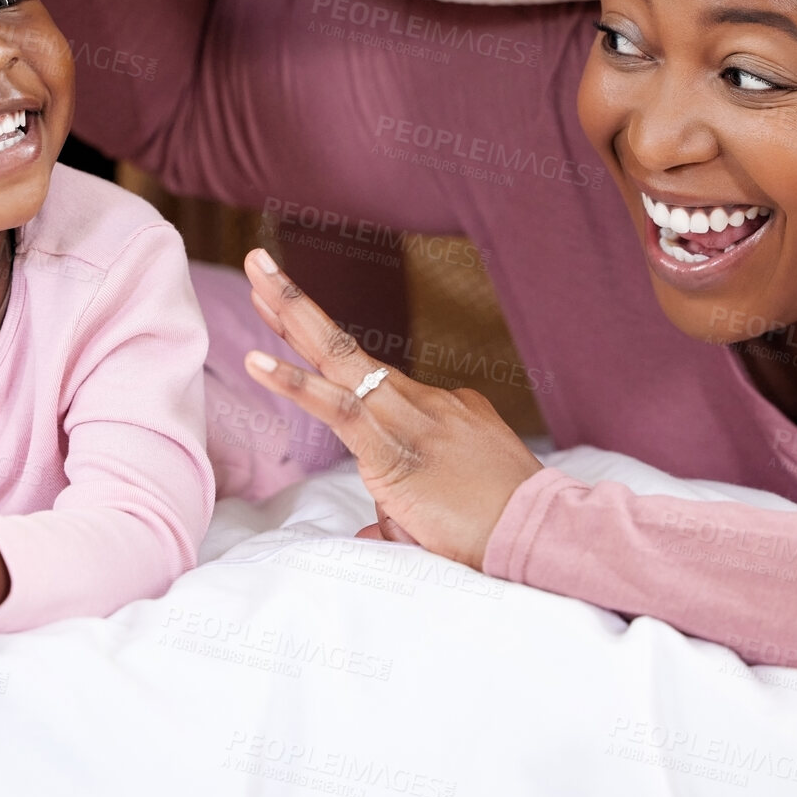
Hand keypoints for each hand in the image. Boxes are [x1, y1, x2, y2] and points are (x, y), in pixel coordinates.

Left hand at [240, 249, 543, 569]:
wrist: (541, 534)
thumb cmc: (499, 531)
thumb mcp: (449, 510)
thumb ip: (405, 509)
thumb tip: (379, 522)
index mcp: (437, 409)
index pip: (366, 373)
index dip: (318, 345)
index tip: (286, 315)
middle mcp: (421, 401)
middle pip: (345, 347)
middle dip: (299, 303)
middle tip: (259, 262)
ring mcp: (408, 418)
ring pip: (339, 359)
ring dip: (292, 315)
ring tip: (255, 274)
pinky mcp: (392, 448)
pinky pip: (336, 408)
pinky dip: (294, 383)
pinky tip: (257, 361)